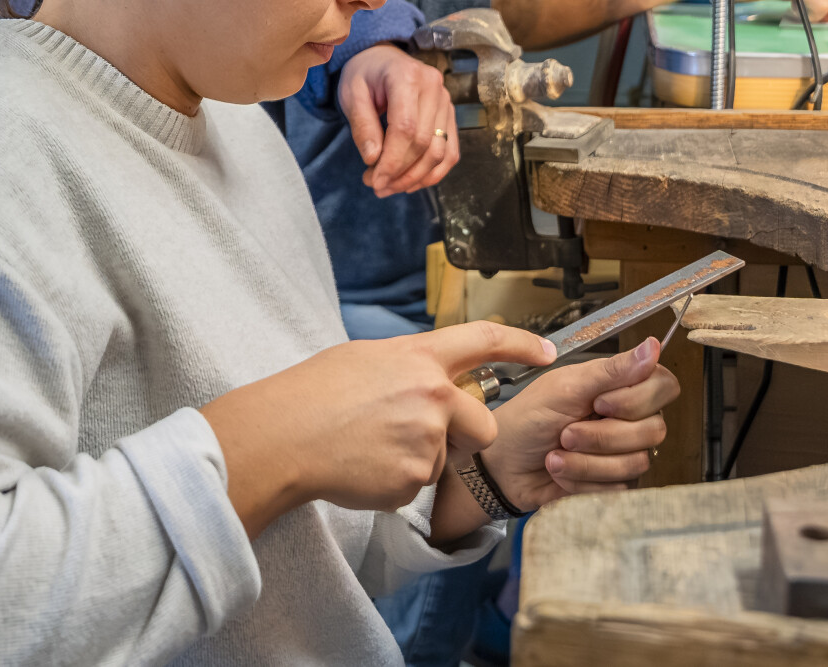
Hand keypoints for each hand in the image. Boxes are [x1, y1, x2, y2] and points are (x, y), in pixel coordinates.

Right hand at [200, 322, 554, 537]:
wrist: (282, 436)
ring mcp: (425, 440)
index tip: (546, 351)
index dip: (521, 344)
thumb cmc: (312, 394)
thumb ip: (409, 368)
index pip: (485, 340)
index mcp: (419, 358)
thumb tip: (432, 382)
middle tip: (420, 437)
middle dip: (465, 438)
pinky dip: (392, 484)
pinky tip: (361, 468)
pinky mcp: (412, 480)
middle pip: (484, 426)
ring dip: (415, 461)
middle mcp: (432, 396)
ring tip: (368, 447)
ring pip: (444, 462)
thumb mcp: (364, 358)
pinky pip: (416, 487)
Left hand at [338, 44, 459, 198]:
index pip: (405, 128)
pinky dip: (433, 173)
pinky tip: (411, 182)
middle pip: (424, 143)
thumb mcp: (352, 94)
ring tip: (390, 187)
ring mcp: (446, 101)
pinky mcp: (450, 115)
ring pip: (440, 152)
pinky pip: (450, 151)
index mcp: (407, 77)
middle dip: (400, 172)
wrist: (381, 58)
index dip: (392, 161)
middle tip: (376, 186)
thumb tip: (374, 160)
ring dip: (416, 177)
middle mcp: (434, 87)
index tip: (375, 181)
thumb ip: (362, 126)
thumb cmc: (364, 75)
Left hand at [476, 336, 677, 511]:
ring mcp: (624, 451)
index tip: (600, 403)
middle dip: (601, 436)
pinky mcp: (615, 482)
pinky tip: (562, 470)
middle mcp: (628, 417)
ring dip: (587, 461)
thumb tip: (652, 346)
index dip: (637, 399)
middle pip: (654, 429)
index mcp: (619, 385)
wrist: (503, 465)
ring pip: (636, 462)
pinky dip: (583, 479)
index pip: (664, 386)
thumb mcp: (565, 388)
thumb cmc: (527, 419)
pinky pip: (619, 486)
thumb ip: (612, 371)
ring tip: (557, 453)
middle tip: (566, 431)